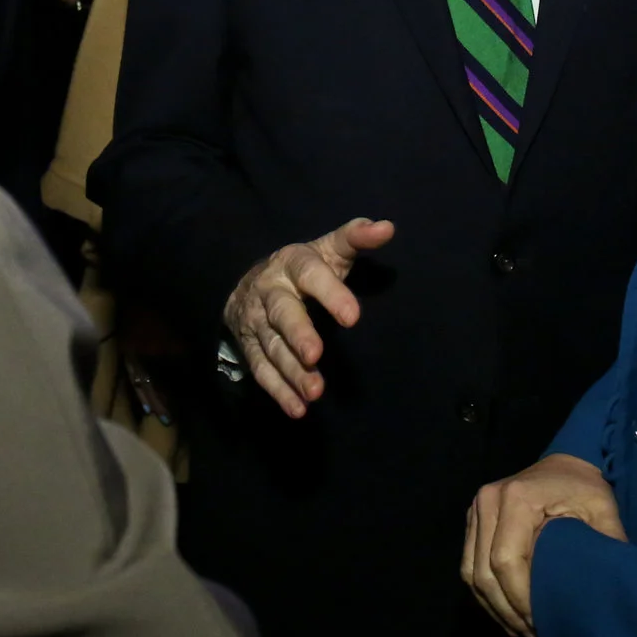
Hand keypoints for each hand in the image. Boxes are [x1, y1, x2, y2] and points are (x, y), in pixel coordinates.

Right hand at [222, 218, 393, 417]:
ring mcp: (256, 322)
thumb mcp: (328, 249)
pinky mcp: (250, 347)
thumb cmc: (305, 268)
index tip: (353, 317)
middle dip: (298, 334)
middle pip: (282, 313)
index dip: (331, 294)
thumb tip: (388, 227)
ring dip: (291, 371)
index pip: (311, 275)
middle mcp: (270, 292)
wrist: (249, 284)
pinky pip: (261, 370)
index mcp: (292, 264)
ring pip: (271, 346)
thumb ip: (356, 238)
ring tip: (314, 393)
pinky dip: (278, 391)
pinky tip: (297, 409)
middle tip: (316, 355)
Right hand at [462, 453, 625, 636]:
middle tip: (533, 634)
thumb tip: (609, 589)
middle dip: (507, 610)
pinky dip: (485, 593)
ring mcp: (475, 510)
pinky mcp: (473, 520)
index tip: (541, 623)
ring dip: (493, 606)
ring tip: (521, 630)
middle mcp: (487, 501)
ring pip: (471, 572)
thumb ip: (604, 546)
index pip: (505, 561)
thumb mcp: (603, 512)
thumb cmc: (585, 488)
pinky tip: (507, 613)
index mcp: (516, 498)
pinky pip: (469, 564)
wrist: (567, 463)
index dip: (519, 599)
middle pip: (483, 571)